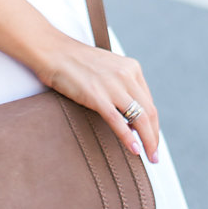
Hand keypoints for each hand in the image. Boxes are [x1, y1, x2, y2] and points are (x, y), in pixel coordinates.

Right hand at [41, 33, 159, 162]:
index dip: (153, 124)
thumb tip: (129, 117)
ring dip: (148, 141)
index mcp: (131, 67)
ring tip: (150, 157)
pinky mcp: (97, 96)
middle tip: (154, 155)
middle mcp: (127, 75)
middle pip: (149, 112)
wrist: (53, 51)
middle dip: (154, 136)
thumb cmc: (76, 62)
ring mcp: (112, 85)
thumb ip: (120, 86)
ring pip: (140, 118)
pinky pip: (118, 121)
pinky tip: (134, 150)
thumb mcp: (107, 69)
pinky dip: (128, 138)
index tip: (151, 139)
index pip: (149, 102)